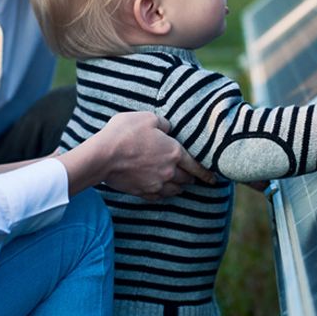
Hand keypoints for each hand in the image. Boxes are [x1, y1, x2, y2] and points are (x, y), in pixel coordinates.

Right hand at [94, 111, 214, 199]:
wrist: (102, 157)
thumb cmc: (125, 133)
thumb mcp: (147, 118)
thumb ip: (163, 124)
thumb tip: (168, 129)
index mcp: (174, 152)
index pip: (196, 165)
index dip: (206, 173)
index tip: (214, 178)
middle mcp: (169, 172)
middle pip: (187, 179)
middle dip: (191, 177)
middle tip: (193, 176)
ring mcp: (156, 184)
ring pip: (175, 190)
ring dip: (179, 187)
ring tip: (179, 184)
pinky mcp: (143, 192)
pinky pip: (159, 197)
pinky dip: (162, 193)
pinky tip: (160, 189)